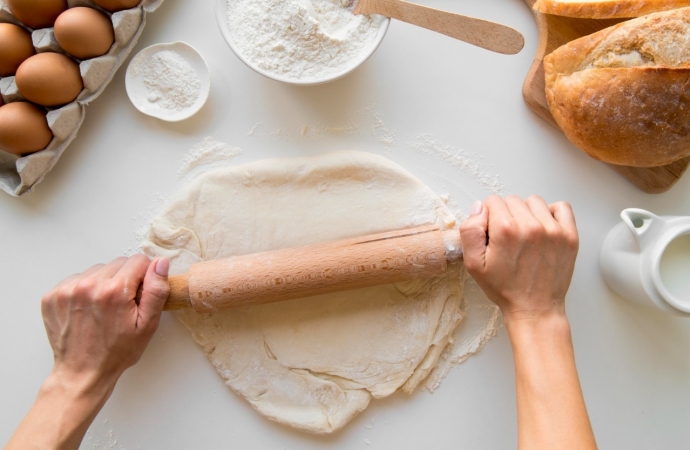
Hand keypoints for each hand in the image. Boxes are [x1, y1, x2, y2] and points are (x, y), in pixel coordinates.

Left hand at [41, 255, 169, 389]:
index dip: (144, 277)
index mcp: (115, 291)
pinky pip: (77, 279)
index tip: (139, 294)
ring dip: (103, 283)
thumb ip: (156, 291)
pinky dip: (84, 289)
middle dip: (124, 280)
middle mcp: (89, 285)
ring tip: (103, 308)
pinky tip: (87, 309)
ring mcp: (67, 290)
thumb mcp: (147, 325)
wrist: (82, 373)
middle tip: (122, 305)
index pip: (138, 261)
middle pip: (117, 263)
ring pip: (97, 270)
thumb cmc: (116, 353)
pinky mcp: (53, 296)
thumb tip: (161, 263)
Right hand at [459, 195, 578, 322]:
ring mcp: (553, 230)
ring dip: (527, 213)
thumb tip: (479, 207)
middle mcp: (531, 226)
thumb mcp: (473, 264)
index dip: (488, 216)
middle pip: (512, 200)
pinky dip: (551, 213)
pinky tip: (543, 228)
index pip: (492, 201)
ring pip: (534, 201)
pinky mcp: (569, 236)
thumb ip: (470, 231)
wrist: (535, 309)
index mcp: (505, 230)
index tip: (492, 233)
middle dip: (506, 214)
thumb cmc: (504, 289)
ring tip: (525, 234)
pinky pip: (561, 207)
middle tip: (508, 238)